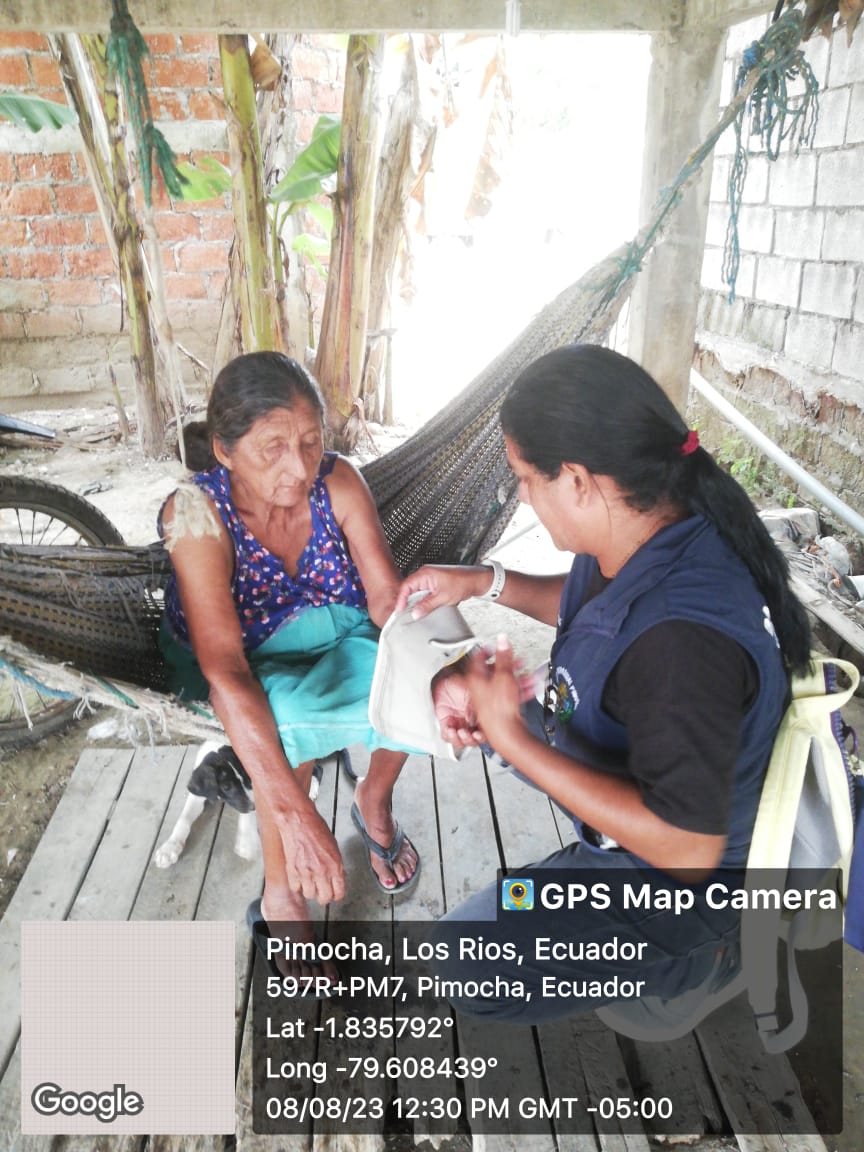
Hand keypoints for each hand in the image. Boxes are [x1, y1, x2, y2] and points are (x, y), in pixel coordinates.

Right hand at [278, 802, 345, 904]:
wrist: (298, 820)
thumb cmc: (316, 828)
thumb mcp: (334, 846)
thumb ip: (336, 864)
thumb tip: (337, 877)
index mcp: (335, 865)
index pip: (339, 893)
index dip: (337, 895)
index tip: (334, 893)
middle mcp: (322, 871)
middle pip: (324, 899)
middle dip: (324, 896)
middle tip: (322, 889)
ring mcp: (306, 873)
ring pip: (309, 895)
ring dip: (309, 890)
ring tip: (309, 881)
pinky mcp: (292, 871)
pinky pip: (296, 888)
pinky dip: (297, 884)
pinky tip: (299, 876)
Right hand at [395, 564, 491, 616]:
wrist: (476, 581)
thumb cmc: (462, 583)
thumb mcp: (442, 598)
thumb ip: (427, 606)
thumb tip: (415, 613)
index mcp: (425, 574)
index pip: (406, 586)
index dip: (401, 599)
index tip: (400, 610)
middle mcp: (426, 574)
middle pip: (410, 588)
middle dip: (408, 601)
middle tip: (407, 613)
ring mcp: (430, 578)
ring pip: (417, 591)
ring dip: (417, 601)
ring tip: (417, 611)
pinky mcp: (435, 583)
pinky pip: (424, 592)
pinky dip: (423, 600)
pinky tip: (426, 607)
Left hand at [432, 667, 483, 748]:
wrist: (445, 678)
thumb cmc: (460, 682)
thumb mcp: (471, 693)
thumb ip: (475, 708)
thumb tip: (477, 720)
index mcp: (479, 716)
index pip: (484, 731)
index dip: (482, 736)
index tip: (478, 734)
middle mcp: (470, 722)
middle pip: (473, 740)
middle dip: (470, 740)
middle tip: (466, 733)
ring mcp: (458, 724)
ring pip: (460, 741)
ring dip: (459, 740)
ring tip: (457, 732)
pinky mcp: (446, 724)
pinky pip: (446, 736)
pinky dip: (448, 736)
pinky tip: (449, 730)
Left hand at [461, 634, 525, 754]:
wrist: (506, 732)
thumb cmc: (498, 709)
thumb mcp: (503, 676)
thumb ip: (503, 656)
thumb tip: (502, 640)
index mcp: (474, 678)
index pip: (478, 657)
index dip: (489, 649)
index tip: (497, 645)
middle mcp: (479, 689)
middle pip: (494, 671)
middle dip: (510, 665)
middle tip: (518, 661)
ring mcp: (488, 699)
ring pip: (504, 683)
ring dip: (519, 677)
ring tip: (531, 674)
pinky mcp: (498, 708)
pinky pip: (510, 694)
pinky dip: (520, 689)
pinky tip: (531, 686)